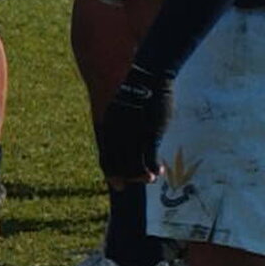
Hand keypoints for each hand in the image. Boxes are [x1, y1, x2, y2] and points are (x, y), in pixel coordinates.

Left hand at [94, 62, 168, 190]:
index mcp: (109, 125)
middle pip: (116, 163)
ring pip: (132, 164)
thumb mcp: (123, 107)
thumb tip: (125, 129)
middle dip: (121, 177)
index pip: (105, 154)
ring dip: (140, 176)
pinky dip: (153, 168)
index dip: (109, 170)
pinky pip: (149, 158)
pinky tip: (158, 172)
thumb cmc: (139, 91)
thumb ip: (121, 121)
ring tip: (150, 180)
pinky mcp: (150, 134)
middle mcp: (117, 133)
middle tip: (122, 188)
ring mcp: (133, 135)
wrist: (148, 77)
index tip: (113, 182)